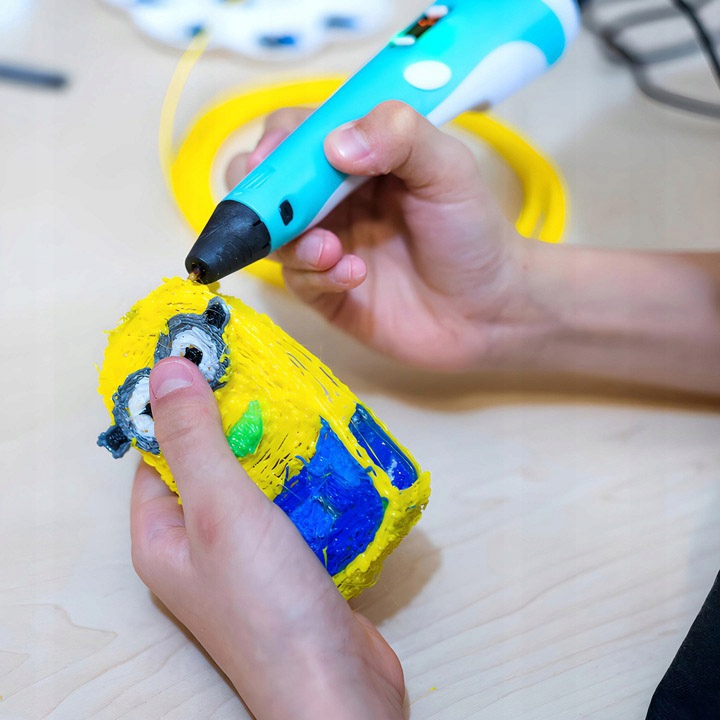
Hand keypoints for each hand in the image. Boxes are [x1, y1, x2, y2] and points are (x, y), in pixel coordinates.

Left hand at [130, 357, 404, 719]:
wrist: (338, 685)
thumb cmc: (267, 604)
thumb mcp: (221, 508)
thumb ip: (194, 439)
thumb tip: (164, 370)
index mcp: (162, 537)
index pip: (158, 456)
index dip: (177, 408)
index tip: (210, 362)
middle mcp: (200, 547)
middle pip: (212, 466)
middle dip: (239, 425)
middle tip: (268, 381)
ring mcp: (248, 558)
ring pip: (258, 485)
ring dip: (280, 451)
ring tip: (306, 409)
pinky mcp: (291, 564)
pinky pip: (292, 507)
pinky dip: (308, 480)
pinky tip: (332, 456)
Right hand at [227, 101, 535, 371]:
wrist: (490, 311)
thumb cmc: (472, 232)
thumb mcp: (448, 170)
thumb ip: (401, 136)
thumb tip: (334, 143)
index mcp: (358, 157)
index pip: (296, 134)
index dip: (276, 141)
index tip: (272, 156)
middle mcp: (332, 200)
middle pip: (266, 185)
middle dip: (258, 194)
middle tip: (270, 207)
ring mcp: (327, 246)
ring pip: (273, 236)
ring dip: (291, 240)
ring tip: (330, 249)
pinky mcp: (327, 293)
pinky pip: (298, 281)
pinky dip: (317, 276)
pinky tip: (354, 275)